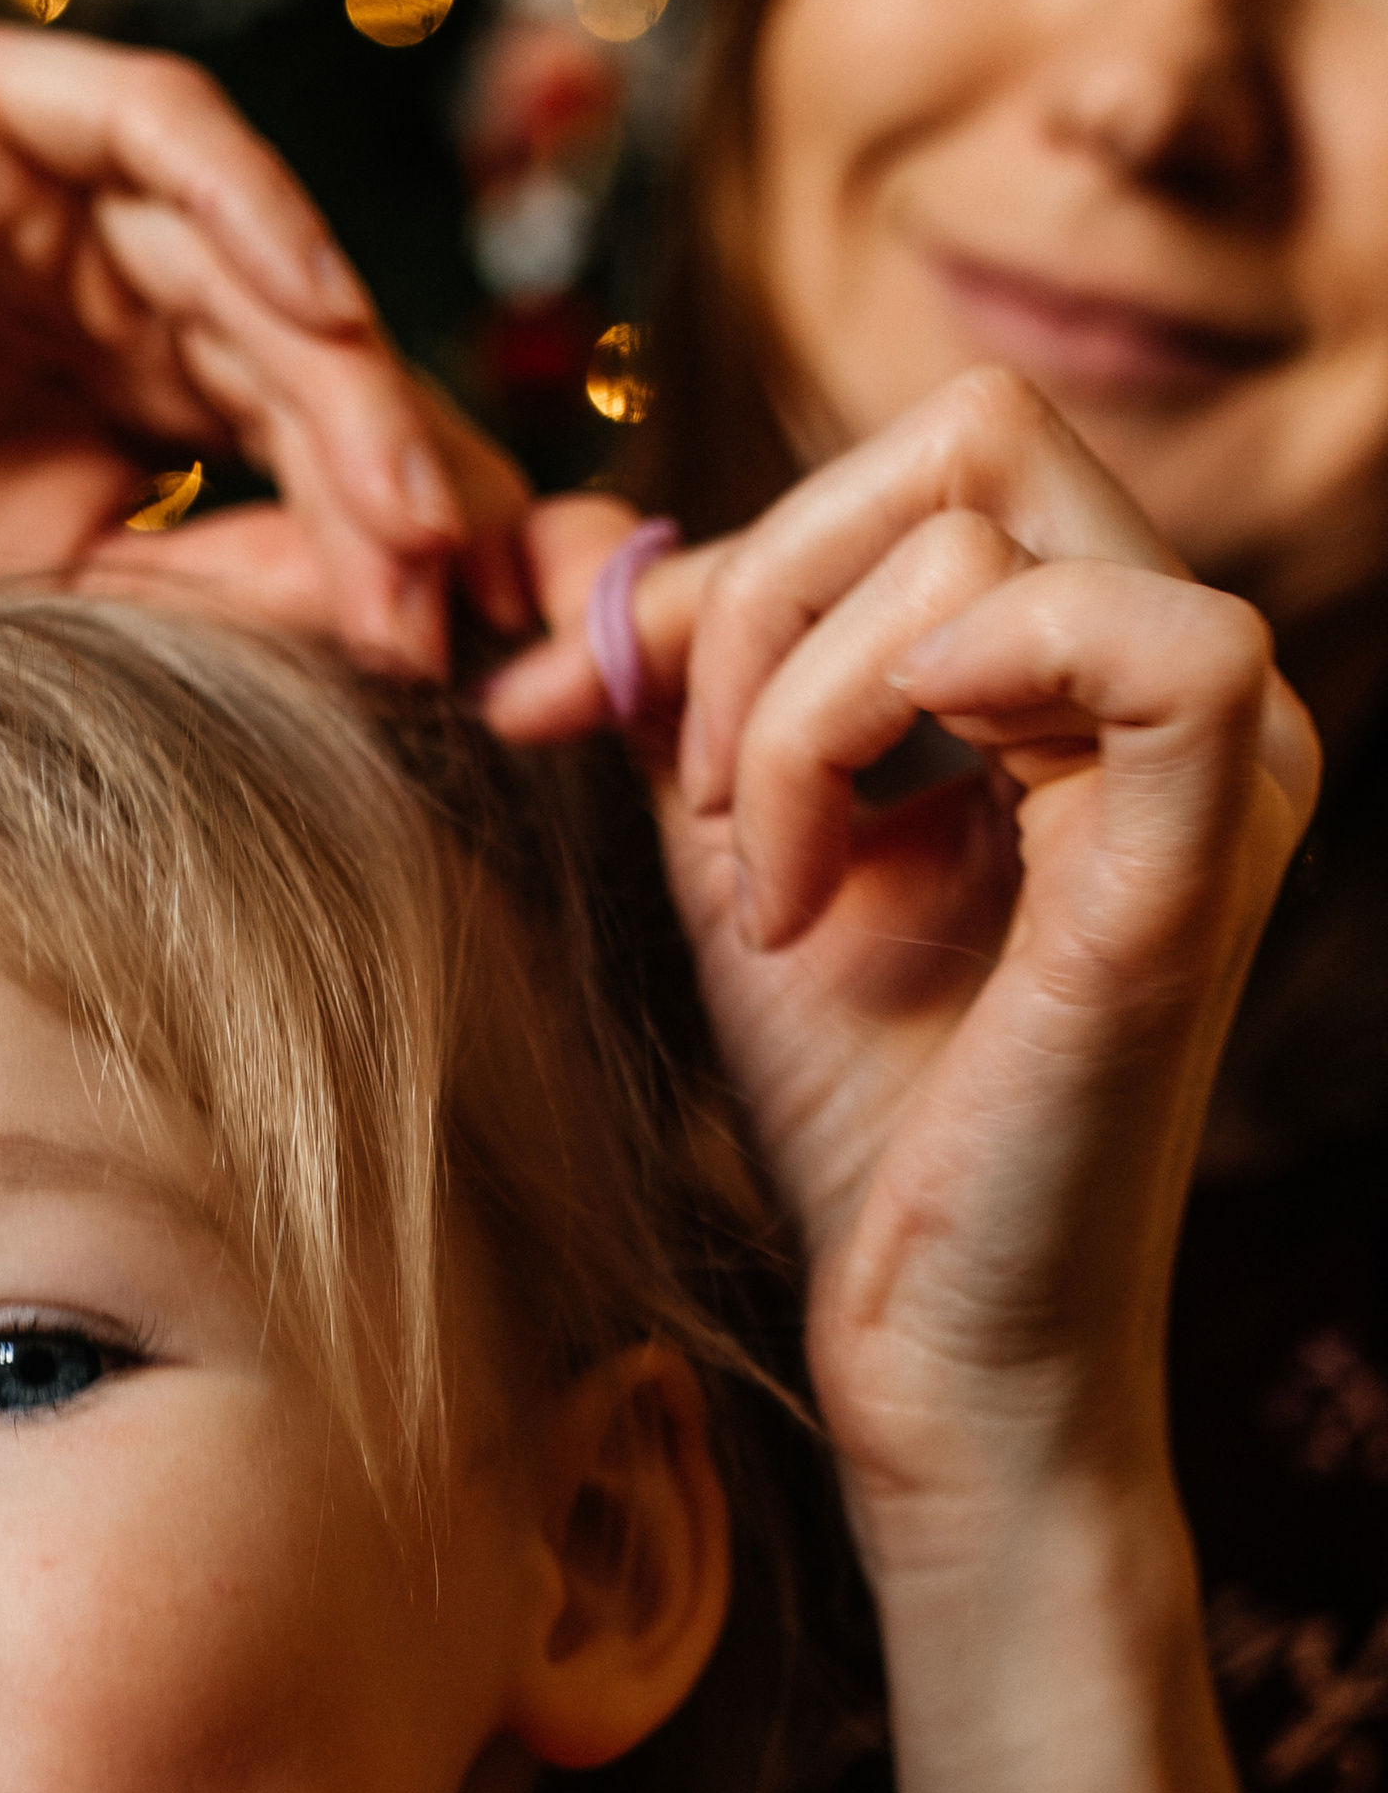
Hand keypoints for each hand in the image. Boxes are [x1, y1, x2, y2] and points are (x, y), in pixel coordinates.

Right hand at [0, 24, 531, 696]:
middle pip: (297, 335)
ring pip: (244, 240)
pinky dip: (248, 195)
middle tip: (446, 574)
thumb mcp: (92, 612)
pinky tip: (317, 305)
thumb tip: (428, 594)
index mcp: (135, 381)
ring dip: (339, 361)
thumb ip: (246, 579)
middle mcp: (101, 270)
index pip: (310, 422)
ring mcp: (36, 185)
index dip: (405, 512)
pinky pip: (148, 119)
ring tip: (395, 492)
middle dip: (387, 456)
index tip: (480, 622)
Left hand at [486, 372, 1317, 1553]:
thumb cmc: (861, 1128)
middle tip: (706, 811)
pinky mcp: (1201, 859)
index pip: (929, 468)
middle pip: (971, 440)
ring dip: (795, 701)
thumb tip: (576, 530)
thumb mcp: (748, 855)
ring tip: (768, 891)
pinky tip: (825, 883)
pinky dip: (899, 715)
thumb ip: (691, 685)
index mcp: (1107, 676)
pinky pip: (1133, 636)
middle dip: (764, 602)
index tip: (564, 712)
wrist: (928, 1352)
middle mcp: (1198, 686)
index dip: (722, 568)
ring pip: (983, 523)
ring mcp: (1227, 762)